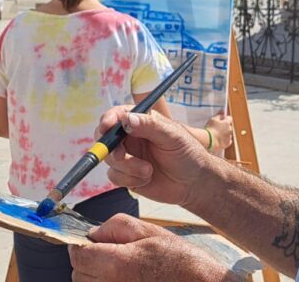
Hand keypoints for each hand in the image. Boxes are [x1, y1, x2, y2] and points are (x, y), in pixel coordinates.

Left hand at [69, 214, 231, 280]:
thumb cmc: (182, 262)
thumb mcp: (150, 232)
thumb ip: (116, 226)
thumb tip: (93, 233)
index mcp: (116, 264)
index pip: (77, 254)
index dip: (82, 246)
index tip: (92, 243)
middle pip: (79, 274)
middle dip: (88, 262)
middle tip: (110, 255)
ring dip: (96, 277)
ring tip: (122, 271)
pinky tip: (126, 279)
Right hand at [95, 106, 212, 205]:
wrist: (193, 183)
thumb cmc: (187, 154)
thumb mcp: (172, 136)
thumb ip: (149, 126)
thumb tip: (127, 119)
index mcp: (141, 121)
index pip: (117, 115)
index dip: (108, 119)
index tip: (107, 126)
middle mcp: (130, 137)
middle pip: (105, 138)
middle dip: (110, 148)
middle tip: (121, 155)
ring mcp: (127, 156)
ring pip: (110, 159)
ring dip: (128, 167)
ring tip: (149, 171)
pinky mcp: (127, 175)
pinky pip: (114, 176)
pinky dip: (130, 179)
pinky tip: (147, 179)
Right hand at [206, 113, 234, 152]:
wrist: (209, 141)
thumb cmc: (210, 129)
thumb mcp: (213, 119)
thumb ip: (219, 115)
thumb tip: (223, 110)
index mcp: (227, 123)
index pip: (229, 118)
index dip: (225, 119)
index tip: (221, 120)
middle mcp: (230, 129)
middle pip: (229, 126)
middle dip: (224, 126)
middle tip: (217, 128)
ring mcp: (229, 136)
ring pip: (228, 133)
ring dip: (224, 133)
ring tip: (216, 135)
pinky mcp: (228, 143)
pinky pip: (227, 140)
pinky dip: (224, 140)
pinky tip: (218, 139)